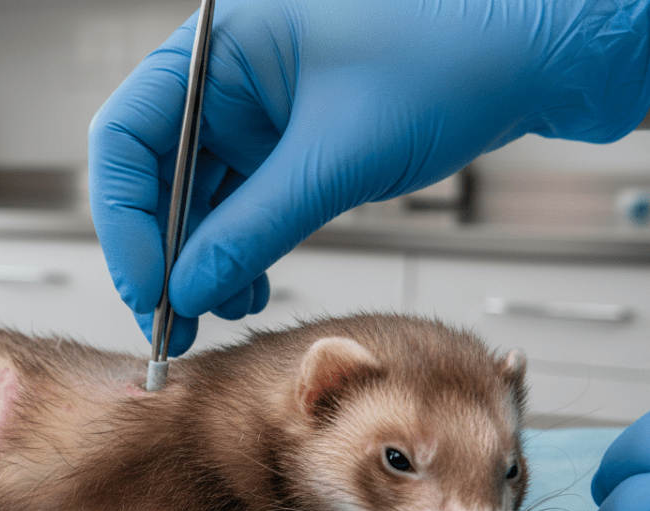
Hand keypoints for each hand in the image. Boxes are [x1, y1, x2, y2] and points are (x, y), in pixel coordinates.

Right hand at [89, 0, 649, 354]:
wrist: (530, 56)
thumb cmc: (450, 59)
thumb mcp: (337, 156)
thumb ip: (252, 228)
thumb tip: (187, 289)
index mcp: (219, 47)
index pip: (128, 133)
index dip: (125, 216)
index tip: (149, 285)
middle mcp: (226, 77)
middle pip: (154, 172)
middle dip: (162, 251)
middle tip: (173, 318)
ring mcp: (254, 111)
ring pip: (195, 197)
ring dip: (200, 261)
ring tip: (218, 311)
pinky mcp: (285, 143)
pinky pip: (238, 205)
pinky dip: (236, 251)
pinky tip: (247, 289)